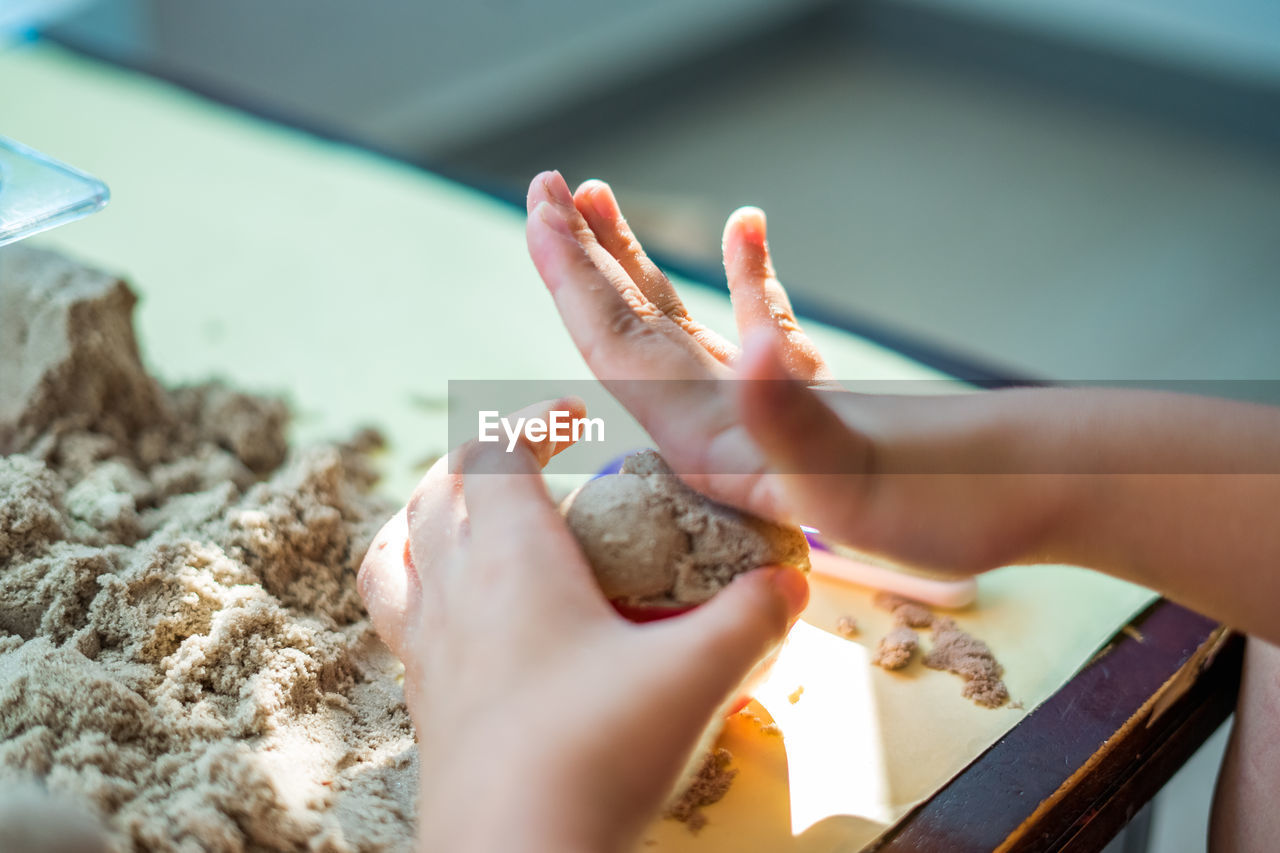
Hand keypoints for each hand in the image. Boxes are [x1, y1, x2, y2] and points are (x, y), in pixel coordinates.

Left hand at [358, 398, 807, 852]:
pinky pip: (400, 617)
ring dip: (431, 516)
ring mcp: (428, 647)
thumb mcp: (694, 677)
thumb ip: (750, 619)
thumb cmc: (593, 756)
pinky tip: (468, 619)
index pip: (497, 451)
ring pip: (398, 550)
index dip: (532, 419)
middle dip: (484, 458)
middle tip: (535, 465)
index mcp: (512, 558)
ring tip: (471, 521)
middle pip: (439, 489)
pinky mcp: (424, 701)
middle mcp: (455, 589)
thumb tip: (787, 582)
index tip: (576, 417)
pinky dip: (421, 588)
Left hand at [524, 171, 1071, 574]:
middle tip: (547, 189)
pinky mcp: (805, 397)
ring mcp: (759, 408)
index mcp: (710, 447)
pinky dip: (747, 274)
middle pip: (629, 332)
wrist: (1016, 503)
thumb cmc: (944, 508)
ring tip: (598, 199)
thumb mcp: (854, 475)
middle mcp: (720, 427)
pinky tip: (746, 224)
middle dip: (581, 262)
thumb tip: (753, 349)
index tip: (541, 218)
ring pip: (680, 323)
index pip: (618, 355)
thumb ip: (792, 416)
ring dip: (635, 262)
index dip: (573, 285)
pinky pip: (759, 322)